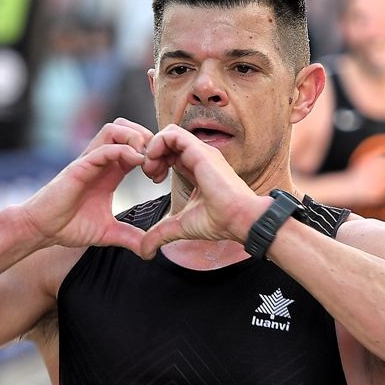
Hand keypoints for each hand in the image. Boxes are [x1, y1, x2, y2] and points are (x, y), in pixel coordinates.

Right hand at [16, 119, 153, 251]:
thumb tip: (149, 250)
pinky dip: (123, 149)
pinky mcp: (79, 167)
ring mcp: (89, 161)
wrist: (42, 229)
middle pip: (126, 129)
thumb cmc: (69, 226)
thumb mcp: (108, 232)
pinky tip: (136, 161)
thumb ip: (130, 237)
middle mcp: (100, 161)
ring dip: (135, 137)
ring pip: (114, 129)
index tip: (161, 174)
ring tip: (147, 158)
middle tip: (158, 161)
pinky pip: (103, 148)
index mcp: (110, 172)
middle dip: (147, 138)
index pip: (135, 147)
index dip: (153, 154)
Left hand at [137, 124, 267, 257]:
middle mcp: (199, 156)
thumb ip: (161, 234)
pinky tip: (156, 165)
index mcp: (197, 168)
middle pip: (168, 140)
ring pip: (168, 132)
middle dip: (152, 154)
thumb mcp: (181, 226)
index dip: (157, 162)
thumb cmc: (221, 221)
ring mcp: (200, 151)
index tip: (154, 180)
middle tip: (150, 174)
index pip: (172, 153)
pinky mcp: (200, 151)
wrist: (240, 220)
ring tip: (151, 169)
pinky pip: (172, 134)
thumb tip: (145, 251)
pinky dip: (157, 145)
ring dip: (153, 149)